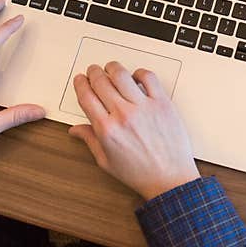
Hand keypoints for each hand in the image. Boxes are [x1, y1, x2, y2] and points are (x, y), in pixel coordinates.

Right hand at [69, 62, 199, 200]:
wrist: (170, 178)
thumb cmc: (140, 173)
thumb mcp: (107, 162)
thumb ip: (90, 140)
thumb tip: (76, 129)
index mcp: (106, 129)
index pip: (86, 96)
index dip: (80, 84)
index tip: (80, 80)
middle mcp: (123, 115)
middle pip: (101, 81)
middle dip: (93, 72)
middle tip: (93, 71)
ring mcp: (144, 107)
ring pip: (122, 75)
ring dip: (113, 68)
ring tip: (111, 68)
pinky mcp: (162, 103)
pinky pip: (149, 78)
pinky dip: (140, 72)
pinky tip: (136, 77)